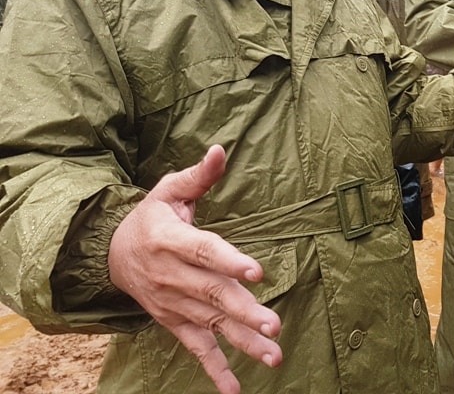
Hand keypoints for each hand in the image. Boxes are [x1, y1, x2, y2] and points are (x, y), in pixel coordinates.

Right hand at [109, 145, 281, 393]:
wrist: (112, 255)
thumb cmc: (152, 217)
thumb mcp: (170, 190)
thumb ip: (198, 175)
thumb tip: (220, 149)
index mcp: (171, 241)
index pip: (204, 252)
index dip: (230, 262)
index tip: (256, 272)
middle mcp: (172, 277)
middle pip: (213, 295)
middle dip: (245, 312)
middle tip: (275, 325)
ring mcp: (173, 305)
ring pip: (212, 325)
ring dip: (243, 342)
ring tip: (274, 354)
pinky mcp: (175, 323)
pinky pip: (196, 349)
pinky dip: (216, 370)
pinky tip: (236, 389)